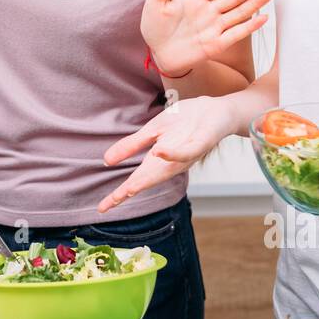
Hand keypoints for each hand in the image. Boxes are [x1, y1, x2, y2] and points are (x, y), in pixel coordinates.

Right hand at [98, 95, 240, 212]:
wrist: (216, 110)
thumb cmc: (185, 122)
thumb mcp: (152, 130)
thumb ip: (132, 145)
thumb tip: (107, 161)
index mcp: (158, 161)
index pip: (136, 180)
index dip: (119, 194)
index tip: (101, 208)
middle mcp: (171, 164)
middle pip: (147, 181)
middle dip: (128, 192)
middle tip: (108, 206)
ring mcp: (186, 155)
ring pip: (166, 171)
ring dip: (146, 180)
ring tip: (126, 189)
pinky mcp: (200, 144)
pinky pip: (186, 152)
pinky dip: (172, 154)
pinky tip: (157, 152)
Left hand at [140, 0, 272, 77]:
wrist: (157, 52)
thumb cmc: (155, 26)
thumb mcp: (155, 0)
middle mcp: (209, 10)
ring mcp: (214, 27)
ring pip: (239, 13)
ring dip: (254, 3)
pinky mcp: (216, 45)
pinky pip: (235, 34)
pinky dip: (249, 27)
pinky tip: (262, 18)